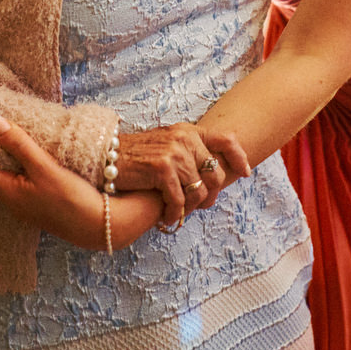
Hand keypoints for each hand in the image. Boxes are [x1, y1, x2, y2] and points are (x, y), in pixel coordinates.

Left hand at [0, 117, 158, 249]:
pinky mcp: (38, 199)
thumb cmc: (72, 200)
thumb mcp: (46, 169)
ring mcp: (24, 201)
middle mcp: (10, 198)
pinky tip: (13, 153)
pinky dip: (7, 162)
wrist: (101, 227)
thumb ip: (20, 146)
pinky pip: (14, 176)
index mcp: (7, 191)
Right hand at [115, 123, 250, 221]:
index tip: (245, 173)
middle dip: (209, 196)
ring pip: (199, 191)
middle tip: (196, 208)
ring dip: (190, 208)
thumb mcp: (167, 146)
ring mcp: (174, 153)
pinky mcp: (162, 169)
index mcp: (188, 131)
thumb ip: (189, 153)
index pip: (226, 140)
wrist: (105, 157)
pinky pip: (180, 200)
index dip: (239, 158)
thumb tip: (215, 178)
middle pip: (215, 175)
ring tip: (178, 213)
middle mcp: (184, 138)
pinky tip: (167, 218)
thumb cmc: (137, 157)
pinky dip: (175, 214)